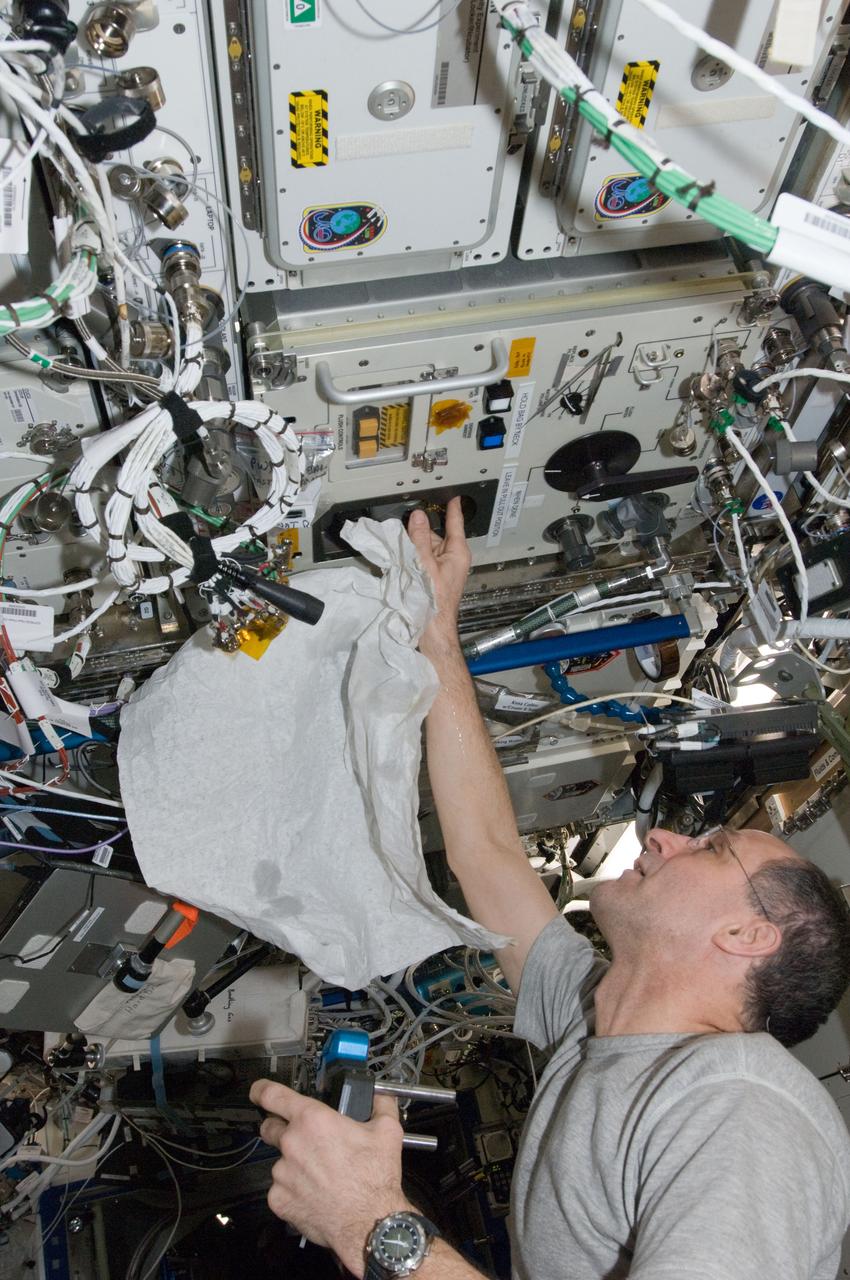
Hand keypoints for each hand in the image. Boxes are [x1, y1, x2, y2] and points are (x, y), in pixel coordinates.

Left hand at [250, 1078, 410, 1277]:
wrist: (369, 1223)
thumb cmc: (374, 1178)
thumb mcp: (387, 1131)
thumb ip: (380, 1105)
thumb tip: (380, 1097)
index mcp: (312, 1119)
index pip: (272, 1095)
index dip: (261, 1090)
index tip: (258, 1091)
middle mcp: (291, 1143)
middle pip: (270, 1128)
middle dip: (282, 1130)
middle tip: (305, 1142)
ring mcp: (281, 1173)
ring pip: (280, 1162)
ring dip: (293, 1164)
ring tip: (319, 1176)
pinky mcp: (278, 1199)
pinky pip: (280, 1189)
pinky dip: (293, 1190)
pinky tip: (314, 1194)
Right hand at [407, 496, 470, 655]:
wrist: (432, 628)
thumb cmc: (433, 599)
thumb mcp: (424, 563)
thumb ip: (420, 538)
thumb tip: (418, 517)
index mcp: (458, 552)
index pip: (456, 522)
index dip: (453, 507)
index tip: (453, 494)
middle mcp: (453, 558)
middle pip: (436, 534)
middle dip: (421, 532)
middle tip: (406, 531)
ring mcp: (443, 568)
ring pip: (426, 547)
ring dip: (414, 547)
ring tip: (404, 553)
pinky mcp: (434, 577)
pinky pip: (423, 560)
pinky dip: (413, 558)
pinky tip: (405, 563)